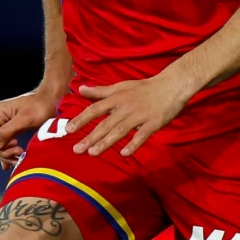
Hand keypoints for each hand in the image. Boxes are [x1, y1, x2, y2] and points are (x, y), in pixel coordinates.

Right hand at [0, 89, 60, 170]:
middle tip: (19, 153)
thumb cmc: (40, 107)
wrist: (52, 100)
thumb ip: (8, 131)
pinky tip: (11, 162)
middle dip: (3, 151)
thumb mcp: (25, 119)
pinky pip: (5, 144)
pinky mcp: (12, 130)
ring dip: (7, 155)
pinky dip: (8, 154)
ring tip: (19, 158)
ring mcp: (4, 125)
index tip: (14, 145)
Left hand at [66, 71, 193, 156]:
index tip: (68, 130)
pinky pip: (142, 135)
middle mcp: (125, 107)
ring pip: (120, 130)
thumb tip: (81, 89)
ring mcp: (139, 115)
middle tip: (76, 150)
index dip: (81, 120)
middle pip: (105, 124)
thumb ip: (100, 91)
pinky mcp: (153, 122)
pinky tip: (124, 154)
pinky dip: (133, 144)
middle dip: (90, 137)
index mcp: (116, 98)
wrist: (171, 85)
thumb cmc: (144, 88)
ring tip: (93, 153)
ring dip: (106, 142)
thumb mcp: (120, 86)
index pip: (94, 109)